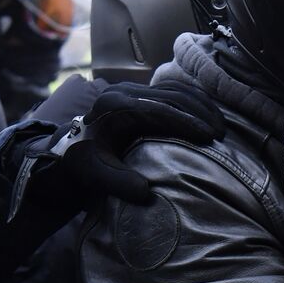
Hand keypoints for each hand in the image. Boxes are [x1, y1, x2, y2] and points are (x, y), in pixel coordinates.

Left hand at [8, 80, 224, 214]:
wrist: (62, 153)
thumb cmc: (79, 165)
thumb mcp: (93, 176)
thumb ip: (117, 182)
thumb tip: (146, 192)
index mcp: (114, 108)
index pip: (159, 110)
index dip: (187, 122)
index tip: (209, 137)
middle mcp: (123, 92)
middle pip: (172, 96)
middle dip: (200, 113)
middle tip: (221, 133)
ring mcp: (131, 90)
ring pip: (175, 90)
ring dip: (200, 106)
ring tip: (220, 125)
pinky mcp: (138, 94)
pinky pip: (172, 91)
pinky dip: (193, 101)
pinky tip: (208, 115)